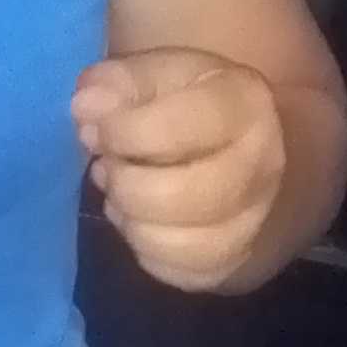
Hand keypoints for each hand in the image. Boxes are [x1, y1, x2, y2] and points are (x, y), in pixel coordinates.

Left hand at [73, 48, 289, 292]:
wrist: (244, 150)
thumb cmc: (190, 104)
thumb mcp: (158, 75)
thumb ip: (119, 82)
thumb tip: (86, 106)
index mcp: (244, 103)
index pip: (174, 128)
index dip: (121, 133)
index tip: (102, 128)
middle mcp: (261, 166)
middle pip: (177, 196)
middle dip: (124, 184)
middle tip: (108, 167)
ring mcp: (253, 220)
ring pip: (175, 243)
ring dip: (130, 219)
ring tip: (120, 193)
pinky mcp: (232, 262)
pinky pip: (175, 271)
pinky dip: (144, 248)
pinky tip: (139, 220)